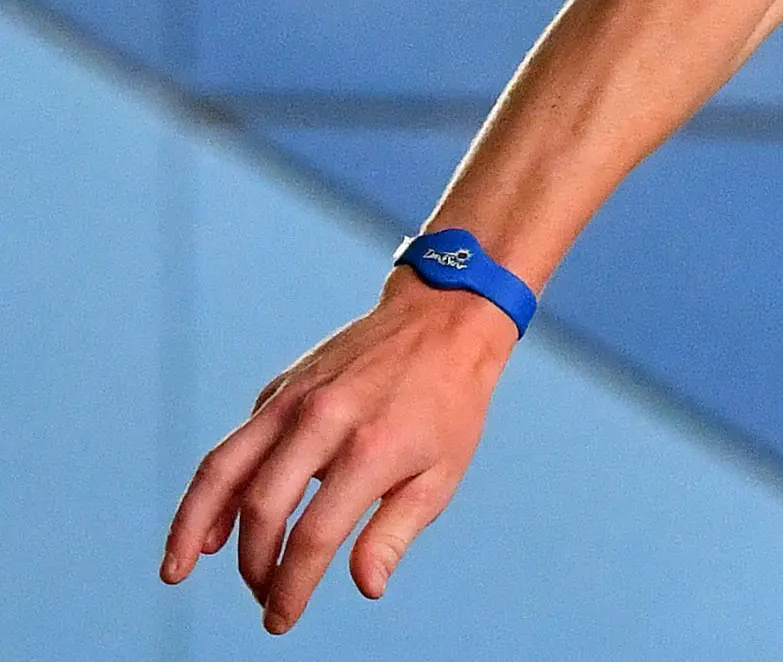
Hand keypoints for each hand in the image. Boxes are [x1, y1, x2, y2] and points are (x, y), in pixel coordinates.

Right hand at [160, 271, 517, 632]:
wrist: (443, 320)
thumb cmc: (449, 405)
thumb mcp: (442, 474)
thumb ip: (395, 533)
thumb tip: (366, 588)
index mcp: (370, 449)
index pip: (313, 536)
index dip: (290, 587)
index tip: (280, 619)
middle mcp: (323, 421)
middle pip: (262, 507)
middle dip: (252, 565)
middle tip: (260, 597)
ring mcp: (294, 399)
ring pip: (222, 468)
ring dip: (192, 525)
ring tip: (176, 571)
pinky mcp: (279, 389)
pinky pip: (237, 444)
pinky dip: (215, 488)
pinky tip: (211, 525)